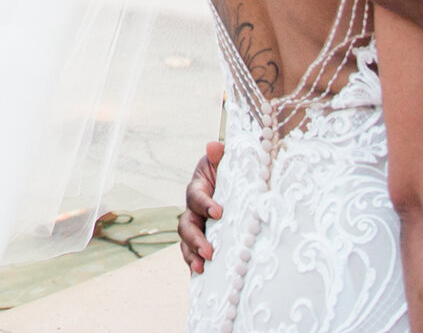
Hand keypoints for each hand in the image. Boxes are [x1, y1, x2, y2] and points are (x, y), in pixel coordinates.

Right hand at [177, 140, 222, 273]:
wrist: (237, 186)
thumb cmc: (231, 171)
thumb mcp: (227, 160)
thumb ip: (221, 155)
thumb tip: (214, 146)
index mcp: (198, 188)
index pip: (196, 196)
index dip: (205, 204)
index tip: (219, 212)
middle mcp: (193, 209)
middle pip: (186, 224)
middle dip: (195, 238)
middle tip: (209, 251)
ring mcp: (196, 226)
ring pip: (186, 242)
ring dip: (192, 255)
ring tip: (202, 267)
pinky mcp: (202, 240)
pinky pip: (193, 254)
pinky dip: (194, 264)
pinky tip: (202, 276)